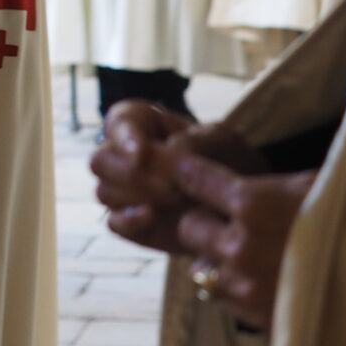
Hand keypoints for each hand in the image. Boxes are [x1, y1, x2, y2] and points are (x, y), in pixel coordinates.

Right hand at [92, 106, 261, 255]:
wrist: (245, 210)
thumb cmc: (230, 163)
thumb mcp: (224, 142)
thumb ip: (196, 141)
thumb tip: (168, 150)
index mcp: (144, 126)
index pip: (118, 122)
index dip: (124, 136)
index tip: (142, 153)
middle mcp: (125, 158)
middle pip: (100, 160)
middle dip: (130, 173)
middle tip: (169, 186)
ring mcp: (125, 193)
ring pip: (104, 192)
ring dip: (137, 196)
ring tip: (176, 199)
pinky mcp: (131, 224)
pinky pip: (113, 223)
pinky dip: (129, 221)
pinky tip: (152, 217)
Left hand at [173, 156, 316, 330]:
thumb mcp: (326, 187)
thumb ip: (280, 179)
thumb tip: (257, 164)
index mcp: (255, 202)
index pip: (193, 175)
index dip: (177, 165)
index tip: (163, 156)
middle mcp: (241, 244)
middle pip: (188, 222)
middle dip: (199, 216)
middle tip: (222, 214)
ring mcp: (245, 284)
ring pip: (200, 262)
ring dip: (214, 254)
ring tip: (246, 248)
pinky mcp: (255, 316)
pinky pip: (222, 295)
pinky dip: (231, 284)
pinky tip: (261, 276)